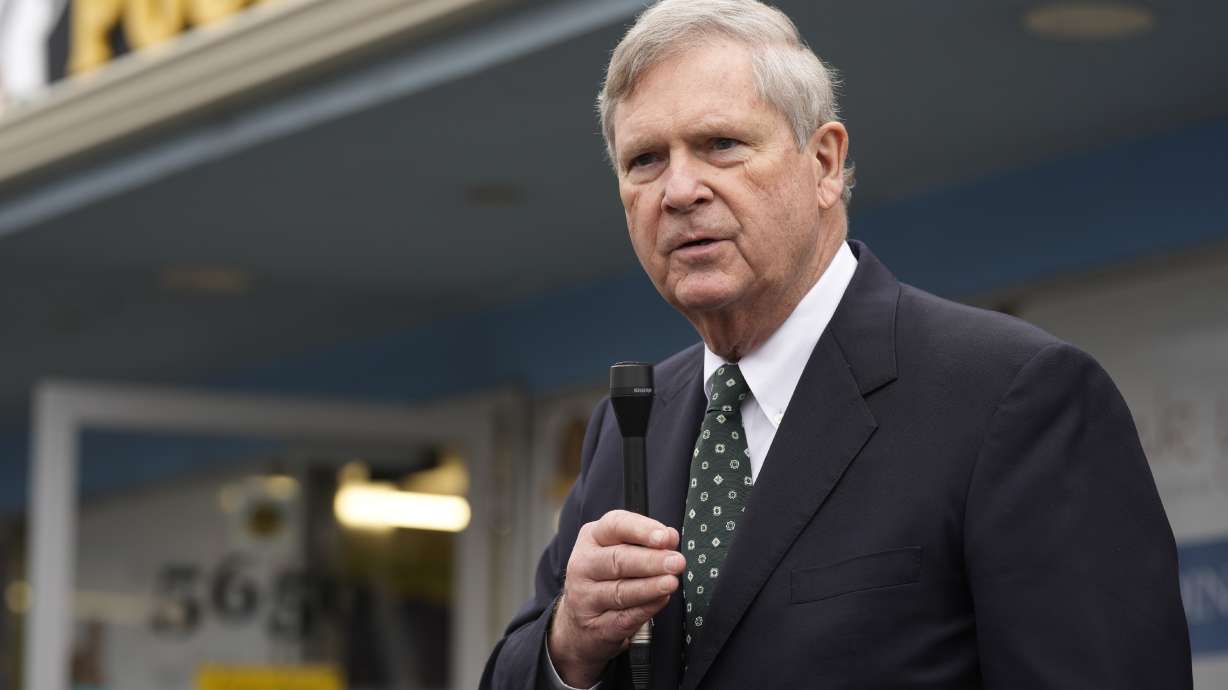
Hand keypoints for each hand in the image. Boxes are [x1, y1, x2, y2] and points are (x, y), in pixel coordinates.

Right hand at [548, 510, 684, 686]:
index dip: (642, 530)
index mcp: (592, 538)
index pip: (615, 526)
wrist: (578, 621)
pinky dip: (645, 609)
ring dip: (649, 587)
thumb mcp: (619, 549)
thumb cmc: (607, 576)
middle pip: (618, 560)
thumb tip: (670, 537)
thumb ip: (645, 541)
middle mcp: (583, 565)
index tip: (665, 537)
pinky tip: (660, 601)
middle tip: (676, 562)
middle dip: (651, 561)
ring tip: (671, 583)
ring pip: (620, 591)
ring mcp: (585, 597)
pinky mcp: (594, 626)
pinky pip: (622, 618)